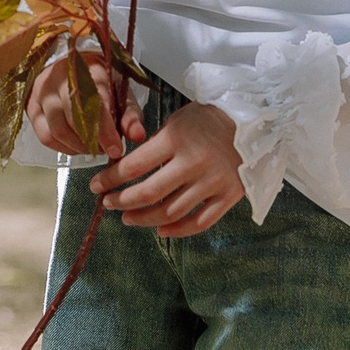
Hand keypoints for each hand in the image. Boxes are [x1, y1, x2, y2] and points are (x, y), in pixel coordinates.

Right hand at [27, 51, 145, 159]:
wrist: (72, 68)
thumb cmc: (100, 82)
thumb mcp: (121, 94)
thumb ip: (130, 115)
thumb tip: (136, 136)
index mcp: (87, 68)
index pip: (94, 102)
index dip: (106, 130)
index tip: (116, 149)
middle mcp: (60, 76)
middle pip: (73, 117)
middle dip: (92, 142)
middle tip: (106, 150)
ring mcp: (42, 90)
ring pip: (57, 129)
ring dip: (78, 146)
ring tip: (93, 148)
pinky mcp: (31, 105)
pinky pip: (45, 136)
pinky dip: (63, 148)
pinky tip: (76, 146)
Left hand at [88, 99, 244, 237]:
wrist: (254, 122)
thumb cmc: (209, 118)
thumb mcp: (176, 121)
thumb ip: (154, 145)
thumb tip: (127, 169)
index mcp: (176, 139)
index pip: (133, 165)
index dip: (110, 179)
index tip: (96, 185)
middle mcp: (193, 163)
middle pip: (149, 193)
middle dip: (122, 201)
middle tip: (108, 204)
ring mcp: (213, 182)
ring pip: (171, 212)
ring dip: (145, 219)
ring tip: (128, 218)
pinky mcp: (229, 197)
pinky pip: (199, 222)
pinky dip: (178, 230)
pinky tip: (161, 230)